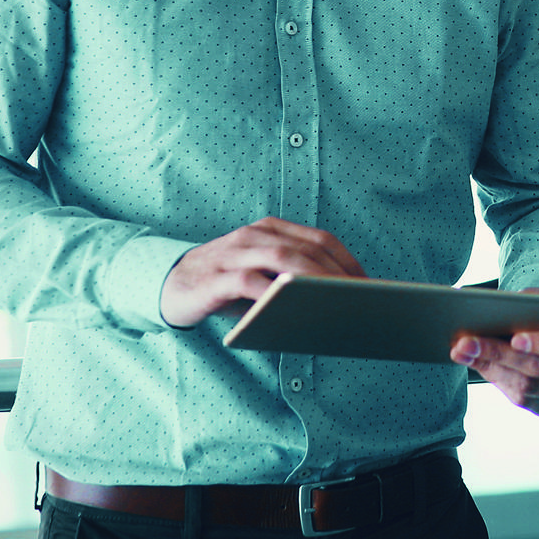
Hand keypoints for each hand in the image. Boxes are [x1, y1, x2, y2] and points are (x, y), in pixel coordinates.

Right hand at [159, 217, 364, 327]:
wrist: (168, 285)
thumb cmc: (225, 285)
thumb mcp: (260, 277)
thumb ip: (289, 281)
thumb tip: (336, 306)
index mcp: (270, 231)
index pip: (318, 239)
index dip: (346, 260)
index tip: (370, 284)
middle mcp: (254, 236)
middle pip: (304, 249)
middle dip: (336, 272)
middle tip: (361, 297)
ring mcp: (233, 254)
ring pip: (280, 259)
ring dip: (312, 279)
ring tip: (337, 300)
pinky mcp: (215, 278)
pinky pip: (246, 282)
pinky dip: (271, 292)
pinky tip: (290, 307)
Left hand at [451, 293, 538, 417]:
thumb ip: (525, 306)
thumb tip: (486, 311)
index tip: (515, 338)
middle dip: (501, 354)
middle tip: (467, 342)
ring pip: (529, 389)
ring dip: (491, 369)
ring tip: (463, 352)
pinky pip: (525, 402)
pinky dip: (498, 382)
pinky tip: (478, 365)